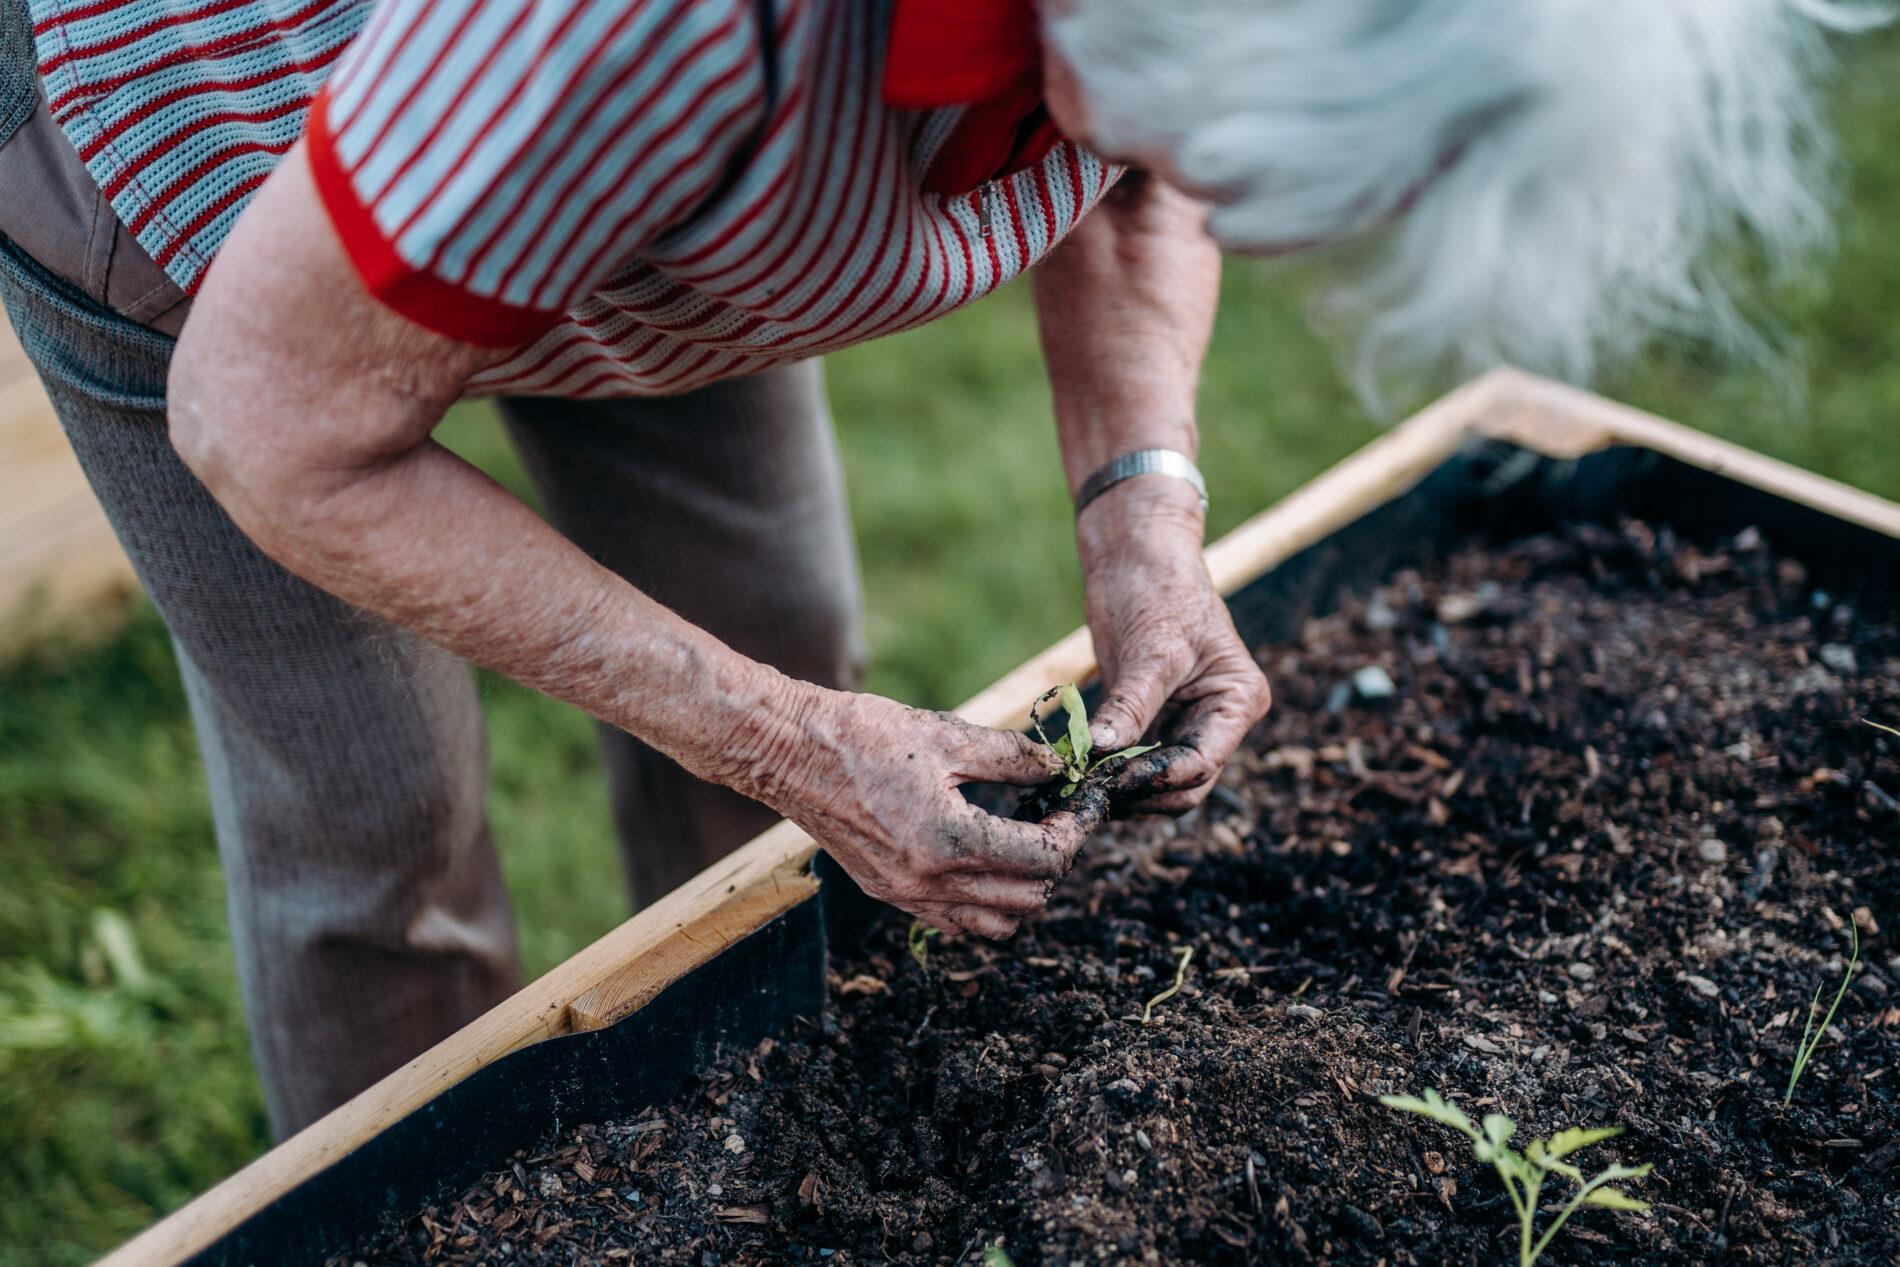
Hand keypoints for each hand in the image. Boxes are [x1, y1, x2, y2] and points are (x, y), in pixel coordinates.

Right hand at [727, 683, 1090, 937]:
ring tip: (1021, 844)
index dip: (1072, 832)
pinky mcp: (887, 893)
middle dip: (1054, 861)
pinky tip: (979, 860)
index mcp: (950, 842)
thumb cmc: (863, 736)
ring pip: (994, 925)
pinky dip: (980, 904)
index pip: (1043, 860)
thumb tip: (1059, 764)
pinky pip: (952, 922)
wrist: (788, 752)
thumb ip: (1012, 755)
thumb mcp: (947, 734)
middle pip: (1028, 899)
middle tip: (1054, 819)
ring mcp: (905, 895)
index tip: (1075, 804)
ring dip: (1021, 891)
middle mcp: (929, 883)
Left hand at [1077, 478, 1271, 812]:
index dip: (1154, 778)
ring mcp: (1187, 723)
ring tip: (1076, 782)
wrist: (1136, 552)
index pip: (1200, 764)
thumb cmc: (1158, 586)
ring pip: (1158, 783)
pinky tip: (1077, 769)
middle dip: (1138, 791)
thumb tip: (1101, 751)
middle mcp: (1220, 720)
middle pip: (1184, 785)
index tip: (1107, 779)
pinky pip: (1134, 762)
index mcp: (1238, 701)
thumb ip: (1131, 704)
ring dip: (1120, 788)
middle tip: (1086, 788)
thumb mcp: (1150, 647)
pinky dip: (1109, 770)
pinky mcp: (1154, 721)